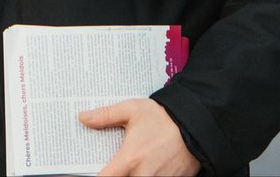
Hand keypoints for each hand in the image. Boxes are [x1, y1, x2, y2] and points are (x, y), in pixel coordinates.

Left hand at [79, 99, 199, 176]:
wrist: (197, 125)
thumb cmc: (164, 117)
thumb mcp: (132, 110)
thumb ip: (105, 115)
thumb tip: (83, 118)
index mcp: (131, 159)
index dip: (97, 176)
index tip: (91, 171)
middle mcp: (144, 175)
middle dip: (119, 174)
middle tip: (117, 165)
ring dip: (133, 174)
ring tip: (134, 164)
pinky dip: (149, 175)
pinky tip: (148, 166)